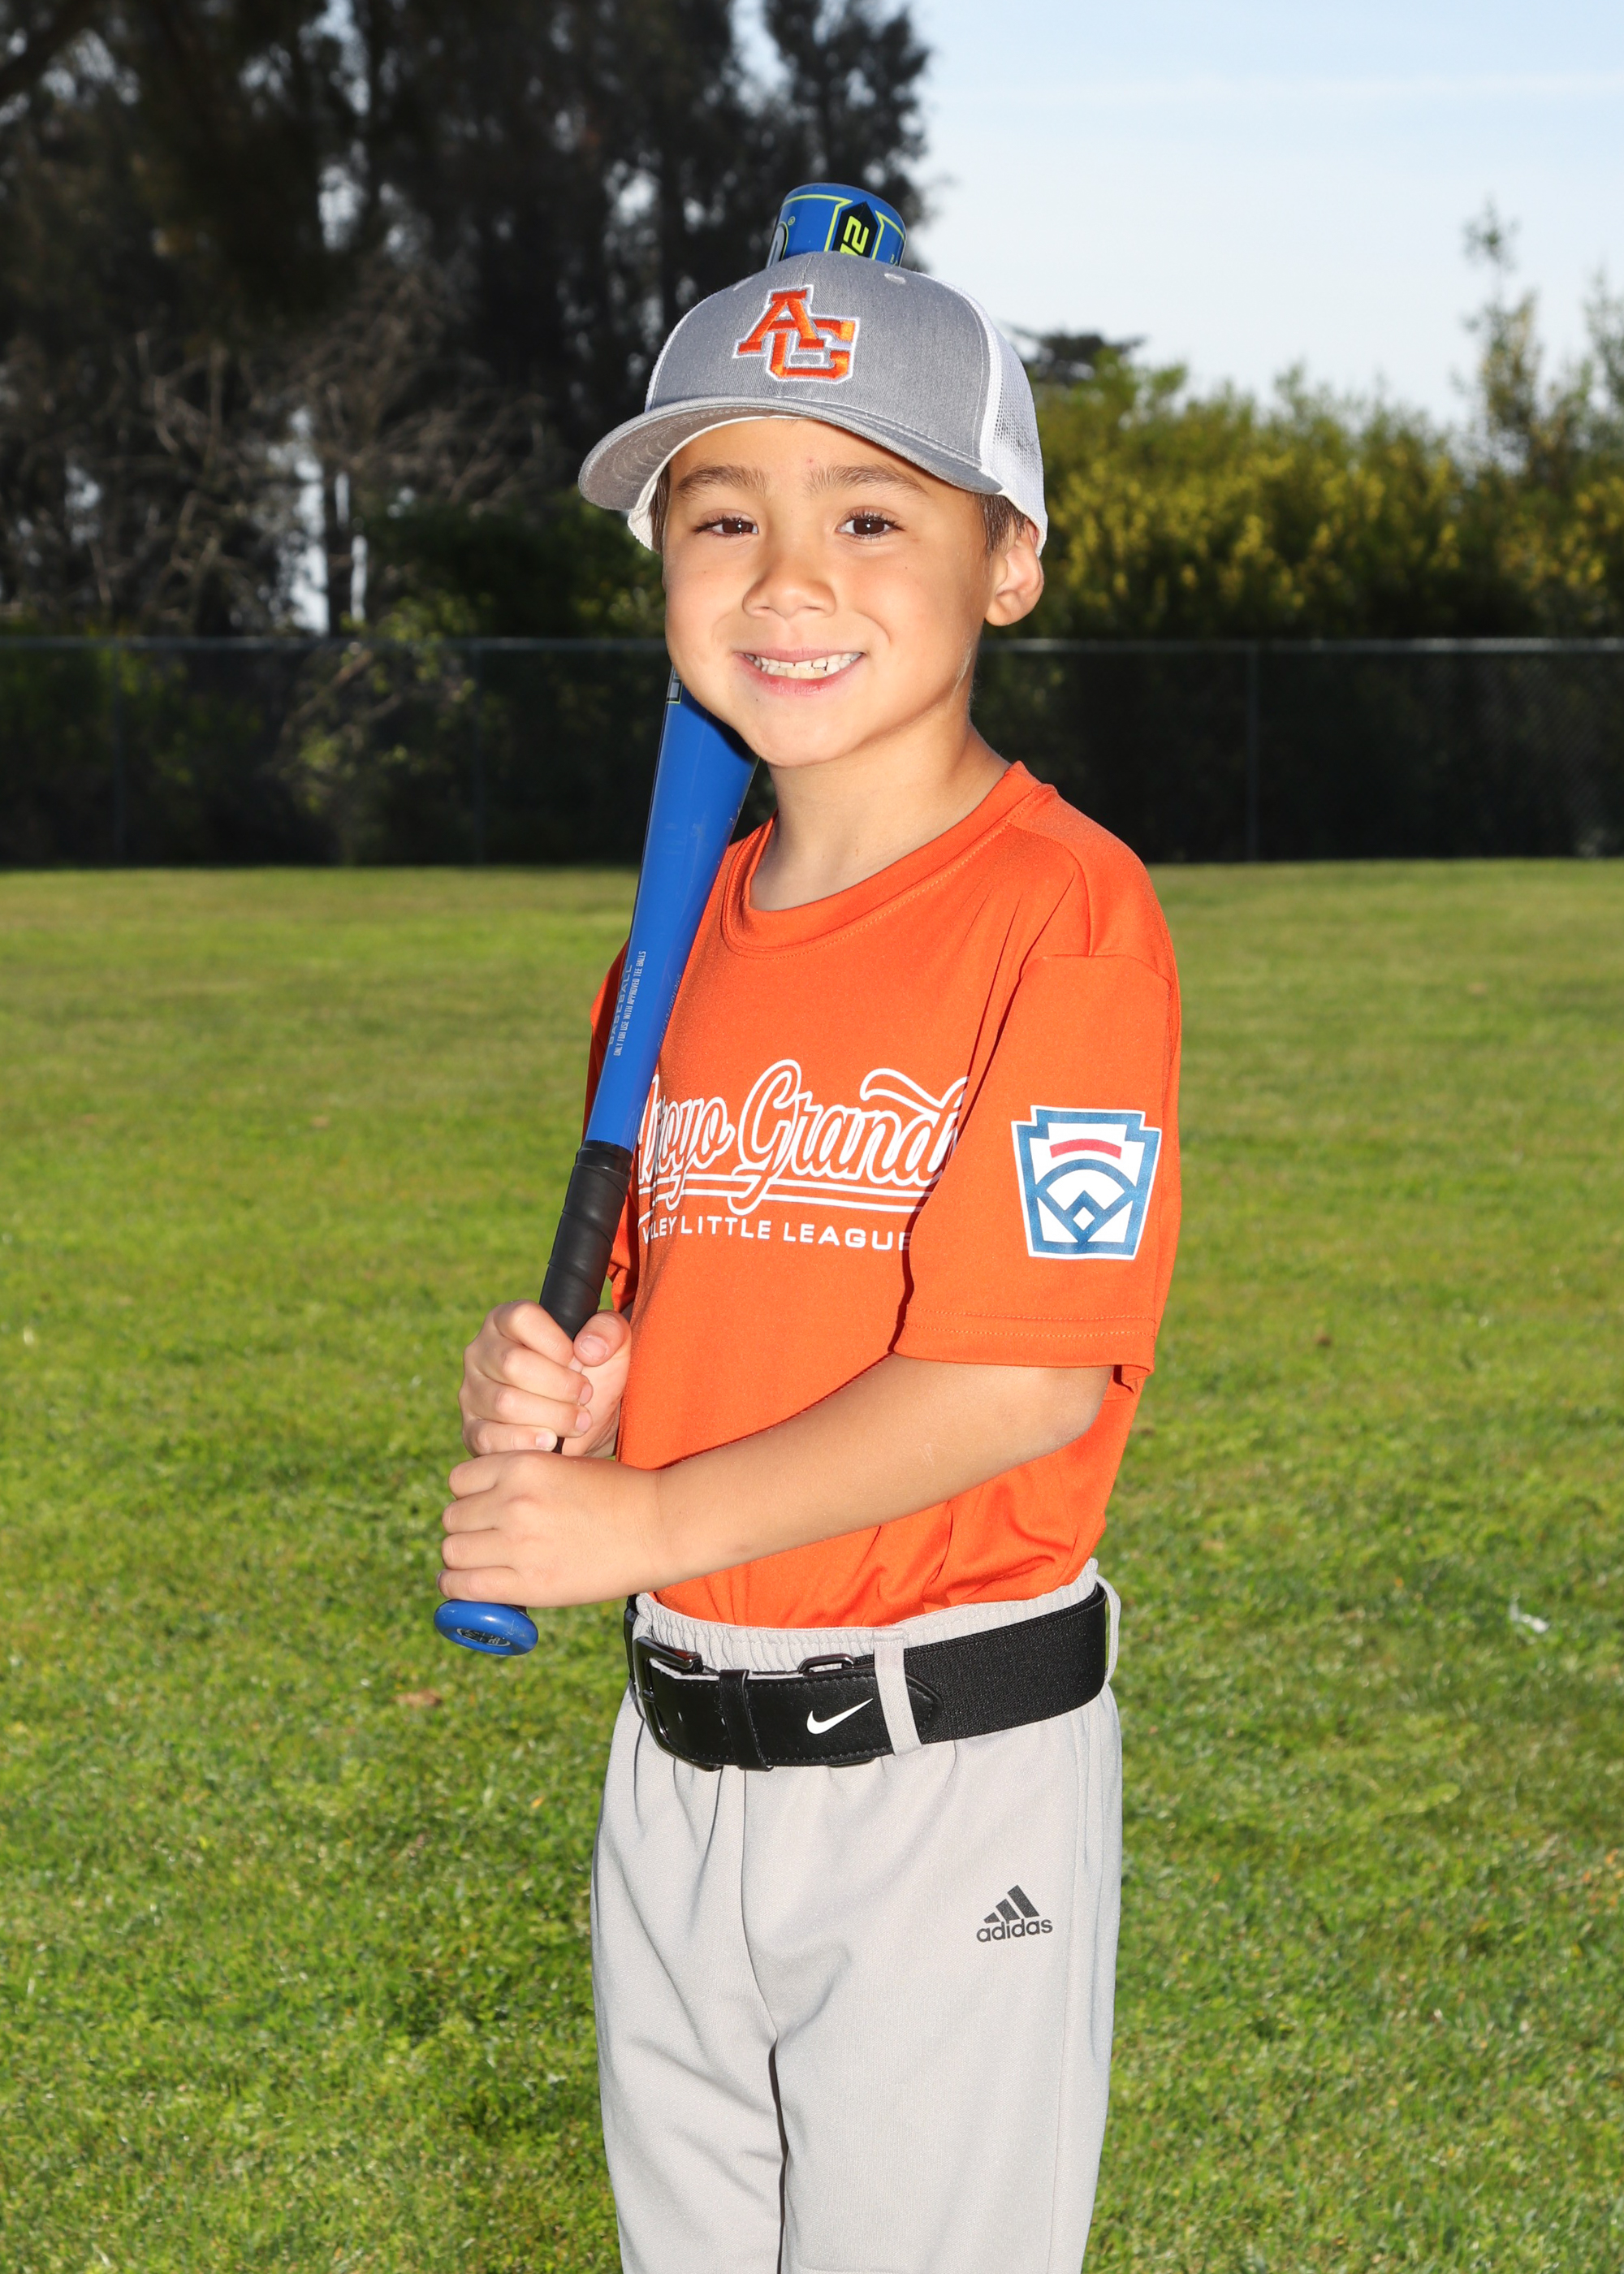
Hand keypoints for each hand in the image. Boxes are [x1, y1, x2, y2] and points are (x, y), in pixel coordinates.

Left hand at [440, 1444, 667, 1609]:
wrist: (659, 1526)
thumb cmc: (617, 1495)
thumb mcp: (564, 1466)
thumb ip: (522, 1479)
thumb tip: (484, 1502)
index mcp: (522, 1465)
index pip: (459, 1481)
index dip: (468, 1497)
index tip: (480, 1510)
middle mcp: (514, 1501)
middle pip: (452, 1518)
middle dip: (464, 1529)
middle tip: (481, 1540)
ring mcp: (519, 1543)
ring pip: (452, 1551)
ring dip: (458, 1559)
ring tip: (471, 1566)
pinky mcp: (529, 1582)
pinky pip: (466, 1586)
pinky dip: (455, 1588)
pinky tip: (462, 1587)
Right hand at [459, 1301, 630, 1457]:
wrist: (587, 1424)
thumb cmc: (593, 1376)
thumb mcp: (612, 1346)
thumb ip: (609, 1330)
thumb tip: (586, 1348)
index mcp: (507, 1321)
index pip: (521, 1317)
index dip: (555, 1342)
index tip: (578, 1360)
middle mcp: (481, 1352)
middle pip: (512, 1364)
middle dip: (559, 1385)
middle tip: (585, 1396)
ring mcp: (472, 1392)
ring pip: (504, 1403)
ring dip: (551, 1416)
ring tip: (578, 1421)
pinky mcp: (472, 1430)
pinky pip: (490, 1437)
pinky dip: (526, 1441)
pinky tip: (551, 1441)